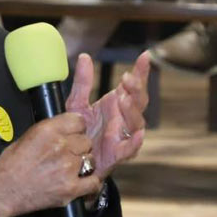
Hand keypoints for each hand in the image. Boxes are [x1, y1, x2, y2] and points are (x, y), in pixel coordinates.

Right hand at [0, 111, 97, 216]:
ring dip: (83, 165)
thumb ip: (50, 131)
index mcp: (48, 130)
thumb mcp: (27, 136)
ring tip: (71, 170)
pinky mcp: (71, 188)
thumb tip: (66, 130)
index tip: (73, 135)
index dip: (77, 129)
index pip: (79, 121)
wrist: (4, 191)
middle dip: (79, 148)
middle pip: (86, 141)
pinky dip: (89, 183)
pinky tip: (81, 183)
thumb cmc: (10, 165)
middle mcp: (61, 146)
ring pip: (91, 160)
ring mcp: (68, 167)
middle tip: (68, 155)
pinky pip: (93, 182)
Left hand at [64, 50, 149, 189]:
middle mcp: (124, 119)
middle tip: (127, 79)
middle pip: (139, 102)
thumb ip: (83, 83)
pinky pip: (130, 149)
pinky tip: (137, 134)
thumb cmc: (80, 132)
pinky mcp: (118, 154)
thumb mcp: (77, 104)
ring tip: (124, 99)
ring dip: (133, 111)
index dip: (141, 71)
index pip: (133, 86)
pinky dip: (135, 143)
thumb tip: (85, 57)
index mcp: (116, 104)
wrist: (71, 160)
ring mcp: (123, 136)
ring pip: (137, 123)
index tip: (145, 56)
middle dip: (136, 89)